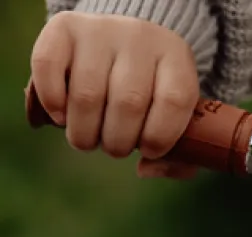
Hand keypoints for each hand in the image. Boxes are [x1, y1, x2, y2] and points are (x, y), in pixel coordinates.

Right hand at [31, 14, 198, 177]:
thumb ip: (177, 157)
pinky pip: (48, 66)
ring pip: (87, 95)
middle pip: (128, 104)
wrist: (120, 43)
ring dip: (84, 132)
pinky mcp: (64, 27)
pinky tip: (60, 115)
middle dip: (117, 143)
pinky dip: (52, 101)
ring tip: (87, 136)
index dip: (159, 137)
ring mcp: (100, 29)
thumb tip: (144, 168)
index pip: (174, 102)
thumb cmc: (151, 93)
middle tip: (113, 146)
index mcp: (175, 58)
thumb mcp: (177, 118)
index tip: (147, 150)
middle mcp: (139, 37)